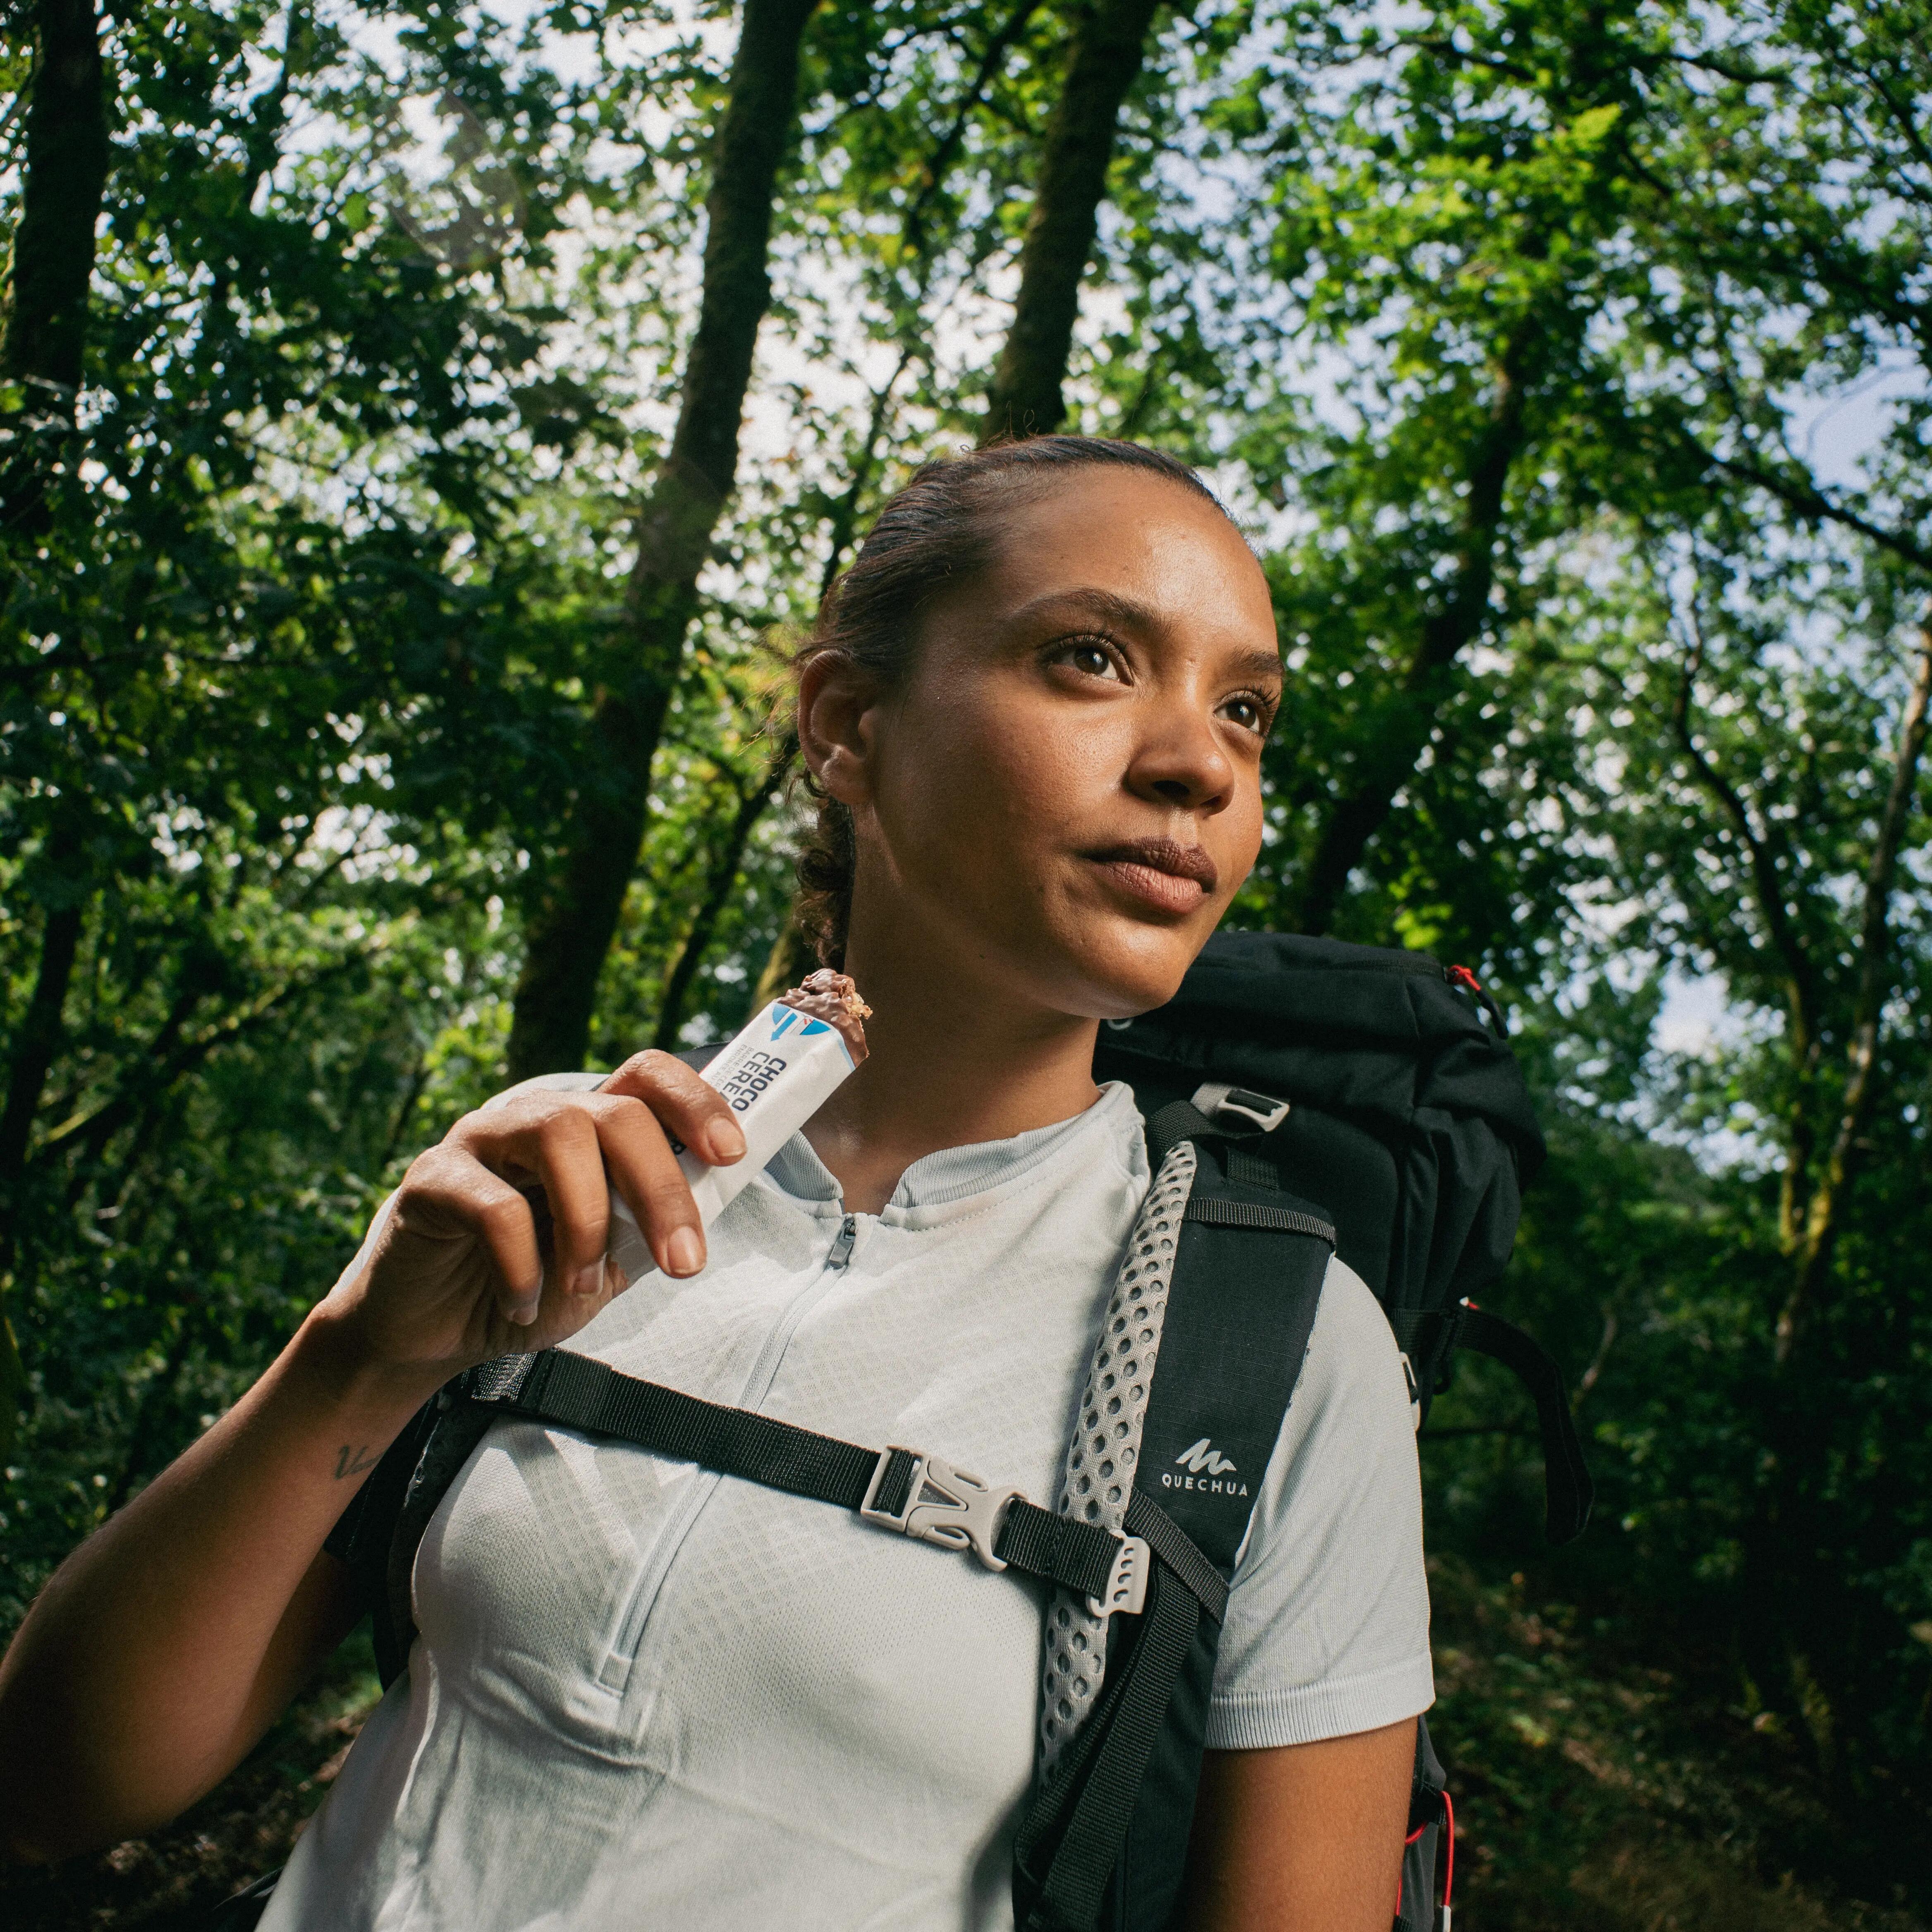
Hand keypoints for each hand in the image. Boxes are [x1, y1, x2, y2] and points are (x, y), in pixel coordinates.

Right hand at [318, 1051, 746, 1386]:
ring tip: (585, 1284)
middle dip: (661, 1187)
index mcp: (587, 1128)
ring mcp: (481, 1139)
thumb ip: (652, 1223)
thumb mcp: (612, 1257)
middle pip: (616, 1111)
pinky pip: (493, 1205)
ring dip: (589, 1220)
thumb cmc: (533, 1284)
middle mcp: (536, 1117)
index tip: (732, 1154)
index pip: (646, 1075)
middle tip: (683, 1263)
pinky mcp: (432, 1179)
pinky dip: (522, 1265)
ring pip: (558, 1134)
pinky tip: (521, 1303)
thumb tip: (717, 1194)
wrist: (436, 1333)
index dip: (695, 1101)